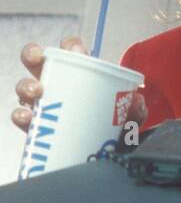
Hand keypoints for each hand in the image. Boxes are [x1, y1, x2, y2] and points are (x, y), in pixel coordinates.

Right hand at [11, 36, 147, 132]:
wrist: (103, 156)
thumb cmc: (111, 129)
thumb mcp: (126, 120)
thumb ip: (135, 113)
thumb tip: (137, 102)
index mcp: (80, 74)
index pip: (71, 50)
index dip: (71, 45)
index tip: (79, 51)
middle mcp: (57, 84)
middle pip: (37, 61)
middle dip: (33, 55)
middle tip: (43, 60)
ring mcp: (43, 104)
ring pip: (25, 88)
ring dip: (27, 86)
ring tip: (38, 93)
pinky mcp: (35, 126)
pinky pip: (22, 118)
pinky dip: (22, 117)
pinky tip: (28, 119)